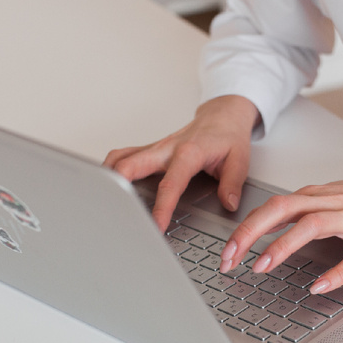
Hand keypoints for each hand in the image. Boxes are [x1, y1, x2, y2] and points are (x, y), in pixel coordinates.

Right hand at [104, 95, 259, 231]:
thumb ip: (232, 183)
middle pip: (131, 165)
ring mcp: (155, 148)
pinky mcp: (150, 149)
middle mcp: (167, 149)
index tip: (156, 226)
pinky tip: (109, 184)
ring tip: (103, 199)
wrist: (223, 116)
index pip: (170, 184)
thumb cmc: (229, 136)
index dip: (161, 208)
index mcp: (189, 153)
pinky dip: (112, 168)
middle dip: (118, 187)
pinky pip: (124, 155)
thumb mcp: (239, 160)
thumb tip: (228, 204)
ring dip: (109, 175)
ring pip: (121, 158)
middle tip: (113, 212)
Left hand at [219, 168, 342, 293]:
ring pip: (311, 226)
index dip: (244, 228)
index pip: (272, 207)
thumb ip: (303, 212)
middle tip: (230, 259)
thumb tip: (268, 228)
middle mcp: (331, 203)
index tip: (225, 251)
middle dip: (250, 234)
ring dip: (282, 247)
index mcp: (318, 196)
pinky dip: (335, 273)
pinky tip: (319, 286)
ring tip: (262, 267)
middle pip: (281, 210)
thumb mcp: (334, 200)